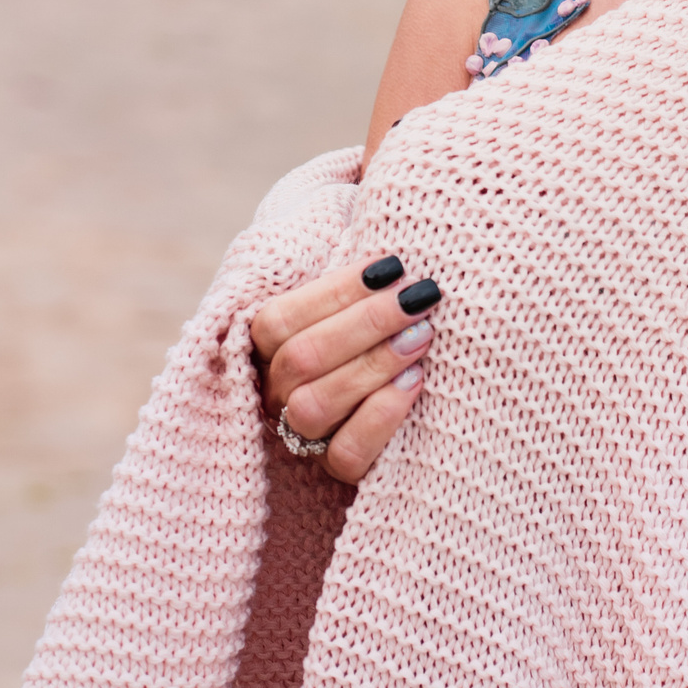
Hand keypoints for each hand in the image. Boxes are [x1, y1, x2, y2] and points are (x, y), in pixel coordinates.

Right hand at [250, 256, 441, 481]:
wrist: (414, 408)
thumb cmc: (380, 331)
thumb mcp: (361, 297)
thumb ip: (360, 269)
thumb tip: (381, 214)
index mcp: (264, 348)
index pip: (278, 319)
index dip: (334, 292)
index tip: (393, 264)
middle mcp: (273, 393)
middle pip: (301, 359)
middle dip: (366, 322)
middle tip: (420, 295)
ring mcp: (299, 436)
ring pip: (315, 406)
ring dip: (373, 365)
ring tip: (423, 335)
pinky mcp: (335, 472)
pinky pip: (347, 453)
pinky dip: (381, 416)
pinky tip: (416, 382)